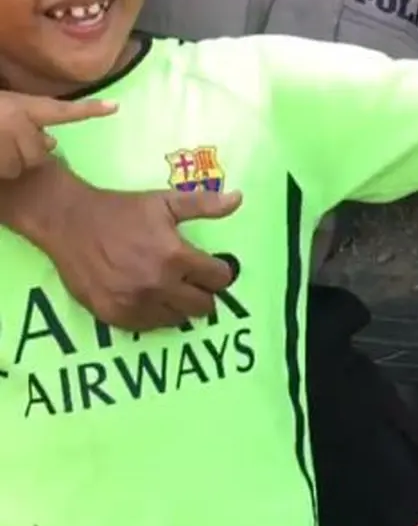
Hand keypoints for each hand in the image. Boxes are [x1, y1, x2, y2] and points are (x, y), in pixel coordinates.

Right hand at [0, 93, 116, 178]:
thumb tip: (52, 143)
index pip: (62, 111)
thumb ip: (30, 119)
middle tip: (7, 140)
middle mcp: (18, 125)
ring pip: (19, 168)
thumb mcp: (6, 106)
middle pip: (39, 154)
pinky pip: (4, 174)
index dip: (89, 110)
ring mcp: (5, 145)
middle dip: (26, 151)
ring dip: (8, 162)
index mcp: (23, 107)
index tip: (115, 106)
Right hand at [15, 165, 242, 329]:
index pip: (218, 278)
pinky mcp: (115, 316)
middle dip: (204, 293)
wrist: (69, 223)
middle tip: (194, 281)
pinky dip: (155, 315)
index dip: (220, 272)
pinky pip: (149, 326)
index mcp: (175, 256)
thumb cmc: (121, 210)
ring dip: (180, 306)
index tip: (214, 268)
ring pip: (177, 319)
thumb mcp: (164, 202)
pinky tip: (150, 298)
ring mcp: (136, 304)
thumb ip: (204, 205)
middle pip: (202, 306)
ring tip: (172, 290)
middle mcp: (159, 285)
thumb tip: (239, 199)